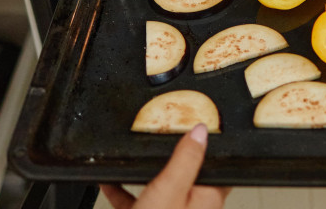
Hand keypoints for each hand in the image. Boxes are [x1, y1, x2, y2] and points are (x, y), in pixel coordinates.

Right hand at [100, 125, 229, 208]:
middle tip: (162, 133)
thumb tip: (202, 131)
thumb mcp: (170, 191)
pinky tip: (108, 183)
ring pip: (161, 188)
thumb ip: (186, 161)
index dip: (210, 145)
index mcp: (205, 198)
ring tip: (131, 155)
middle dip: (173, 155)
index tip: (201, 124)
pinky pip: (138, 202)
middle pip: (186, 175)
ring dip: (144, 171)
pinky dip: (124, 191)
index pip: (216, 165)